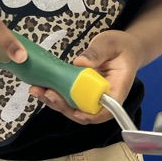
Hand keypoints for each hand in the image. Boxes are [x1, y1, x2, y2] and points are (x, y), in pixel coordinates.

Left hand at [28, 30, 142, 124]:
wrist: (125, 47)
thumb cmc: (122, 46)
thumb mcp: (111, 44)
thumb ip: (97, 53)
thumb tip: (79, 63)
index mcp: (117, 89)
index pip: (106, 111)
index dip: (90, 116)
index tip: (75, 112)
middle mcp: (104, 97)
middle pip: (84, 111)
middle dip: (63, 106)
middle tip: (47, 93)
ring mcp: (91, 95)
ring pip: (73, 106)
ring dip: (54, 102)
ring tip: (37, 90)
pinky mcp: (82, 90)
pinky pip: (68, 97)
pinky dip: (54, 93)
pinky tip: (40, 86)